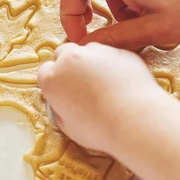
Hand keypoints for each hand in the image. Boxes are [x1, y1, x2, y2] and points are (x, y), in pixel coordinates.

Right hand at [37, 42, 164, 152]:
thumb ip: (60, 110)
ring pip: (89, 50)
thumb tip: (63, 105)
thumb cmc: (100, 129)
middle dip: (69, 64)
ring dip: (91, 62)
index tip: (63, 90)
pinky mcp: (119, 50)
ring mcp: (96, 51)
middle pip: (64, 53)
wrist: (135, 120)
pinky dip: (113, 64)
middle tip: (81, 83)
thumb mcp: (69, 127)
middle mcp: (71, 59)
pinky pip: (111, 54)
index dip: (55, 81)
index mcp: (52, 78)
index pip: (45, 71)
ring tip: (104, 84)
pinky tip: (121, 82)